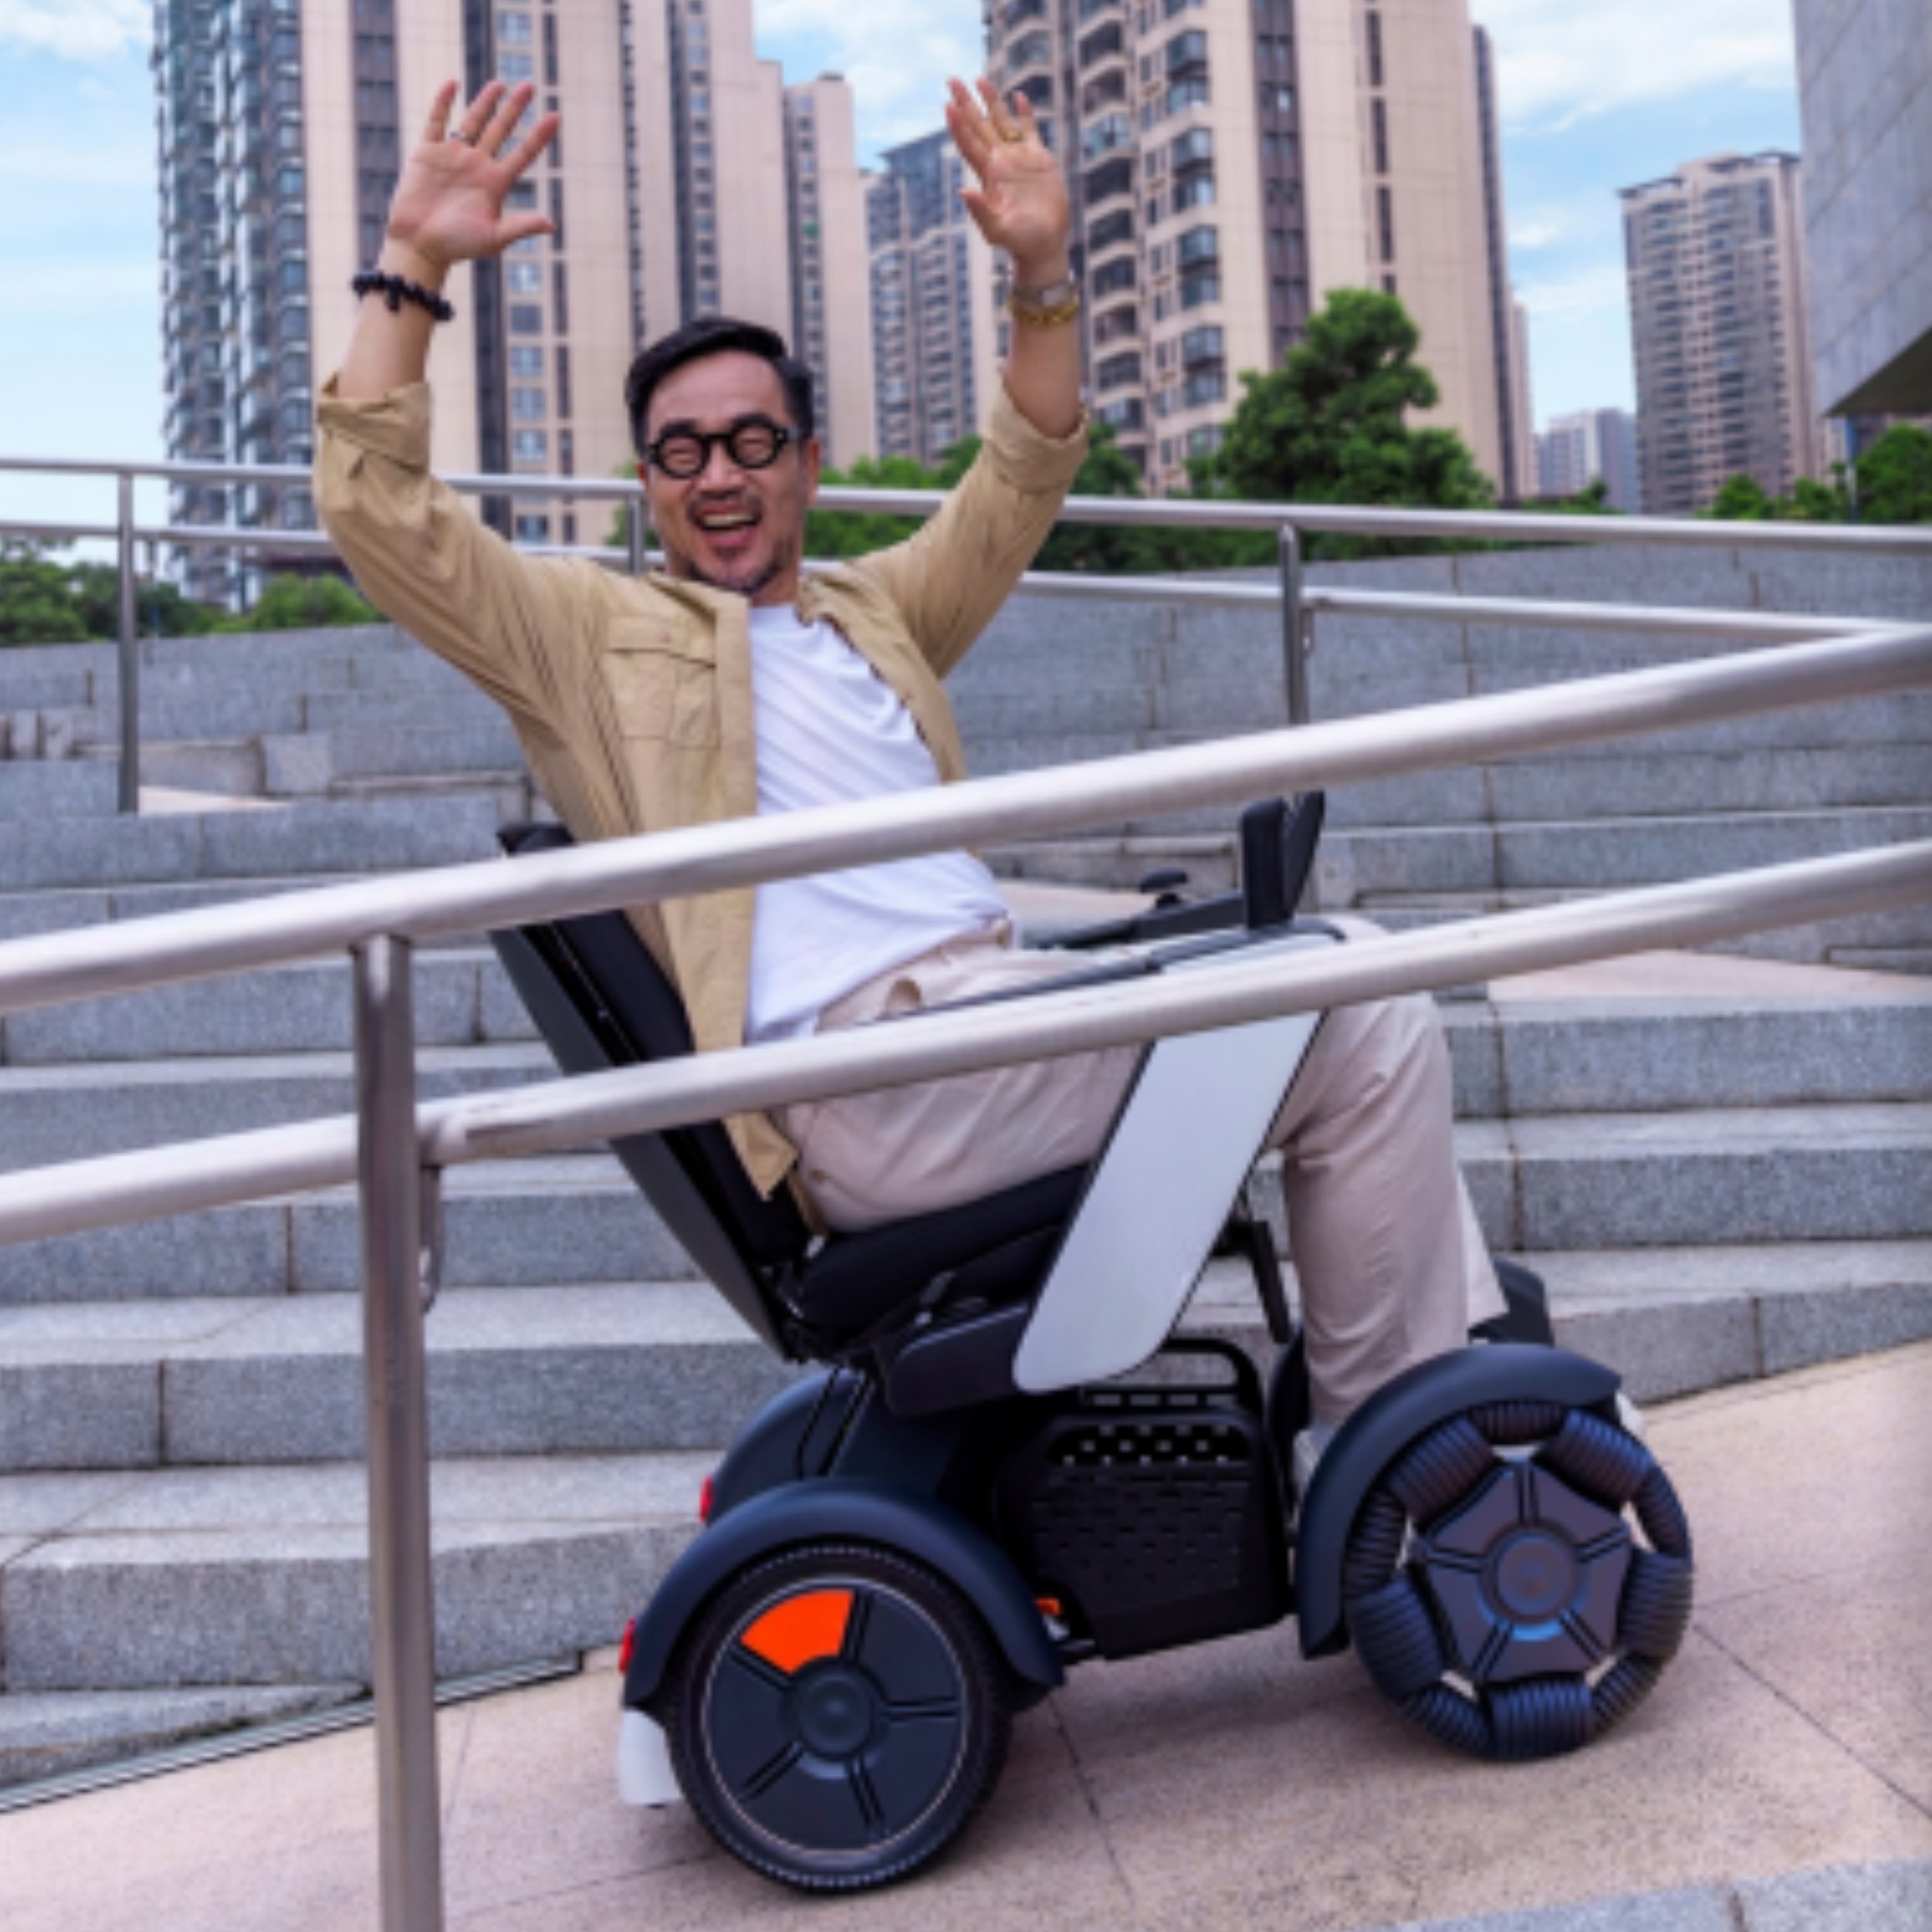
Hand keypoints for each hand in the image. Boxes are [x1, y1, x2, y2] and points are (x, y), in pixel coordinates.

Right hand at [382, 80, 559, 280]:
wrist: (420, 245)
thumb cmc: (457, 247)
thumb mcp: (493, 238)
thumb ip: (521, 227)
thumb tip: (552, 225)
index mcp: (496, 183)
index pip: (523, 154)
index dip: (539, 136)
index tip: (556, 116)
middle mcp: (477, 166)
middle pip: (501, 130)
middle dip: (515, 108)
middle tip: (530, 85)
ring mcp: (453, 157)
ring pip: (473, 122)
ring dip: (486, 102)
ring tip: (500, 84)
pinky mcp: (427, 153)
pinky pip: (436, 122)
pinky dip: (443, 103)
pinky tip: (453, 84)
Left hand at [945, 77, 1070, 283]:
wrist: (1044, 245)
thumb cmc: (1019, 242)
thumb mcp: (997, 230)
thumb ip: (980, 212)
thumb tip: (963, 191)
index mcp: (988, 176)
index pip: (969, 143)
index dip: (958, 125)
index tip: (948, 104)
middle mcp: (1000, 163)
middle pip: (979, 126)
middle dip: (966, 103)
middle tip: (951, 79)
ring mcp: (1019, 159)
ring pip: (1002, 122)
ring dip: (991, 101)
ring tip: (979, 79)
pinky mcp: (1039, 160)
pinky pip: (1030, 130)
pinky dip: (1025, 113)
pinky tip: (1018, 96)